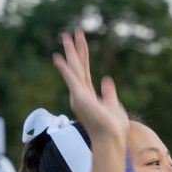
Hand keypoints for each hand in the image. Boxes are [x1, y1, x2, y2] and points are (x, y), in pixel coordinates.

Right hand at [52, 29, 128, 143]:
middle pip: (78, 66)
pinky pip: (72, 80)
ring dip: (71, 52)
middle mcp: (80, 93)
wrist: (111, 139)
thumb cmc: (113, 127)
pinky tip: (58, 57)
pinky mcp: (80, 98)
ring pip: (74, 68)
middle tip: (72, 31)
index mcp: (87, 94)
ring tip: (67, 35)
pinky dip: (65, 69)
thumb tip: (107, 79)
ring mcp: (79, 95)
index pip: (84, 70)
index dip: (83, 54)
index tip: (81, 40)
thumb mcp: (113, 105)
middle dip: (76, 48)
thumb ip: (109, 93)